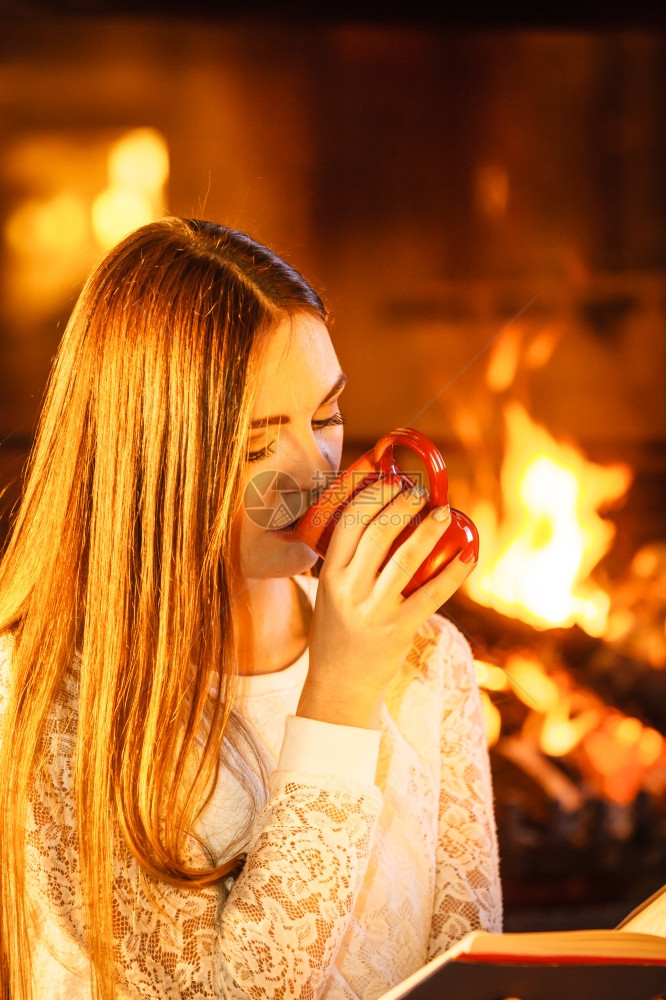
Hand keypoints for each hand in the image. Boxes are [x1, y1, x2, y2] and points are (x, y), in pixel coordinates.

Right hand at [297, 478, 475, 728]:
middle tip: (419, 491)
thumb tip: (376, 521)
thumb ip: (346, 562)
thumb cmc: (336, 633)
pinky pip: (433, 594)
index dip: (372, 495)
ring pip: (406, 558)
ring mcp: (375, 610)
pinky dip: (454, 572)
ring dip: (428, 530)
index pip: (349, 522)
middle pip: (378, 533)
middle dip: (402, 504)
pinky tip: (467, 555)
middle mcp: (349, 589)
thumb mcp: (329, 593)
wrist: (340, 684)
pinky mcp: (400, 628)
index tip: (390, 479)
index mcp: (330, 575)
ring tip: (443, 512)